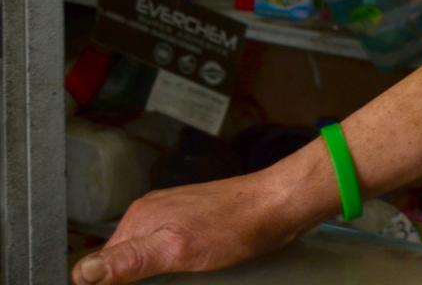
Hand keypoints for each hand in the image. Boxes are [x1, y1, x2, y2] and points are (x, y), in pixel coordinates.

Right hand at [71, 171, 320, 284]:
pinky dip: (172, 268)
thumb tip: (82, 273)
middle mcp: (153, 213)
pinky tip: (185, 276)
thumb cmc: (236, 225)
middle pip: (125, 260)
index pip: (103, 263)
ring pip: (149, 257)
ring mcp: (176, 215)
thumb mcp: (177, 249)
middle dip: (133, 281)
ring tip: (177, 281)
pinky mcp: (197, 222)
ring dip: (153, 277)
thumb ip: (131, 260)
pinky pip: (170, 250)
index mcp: (140, 218)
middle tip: (167, 283)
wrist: (281, 204)